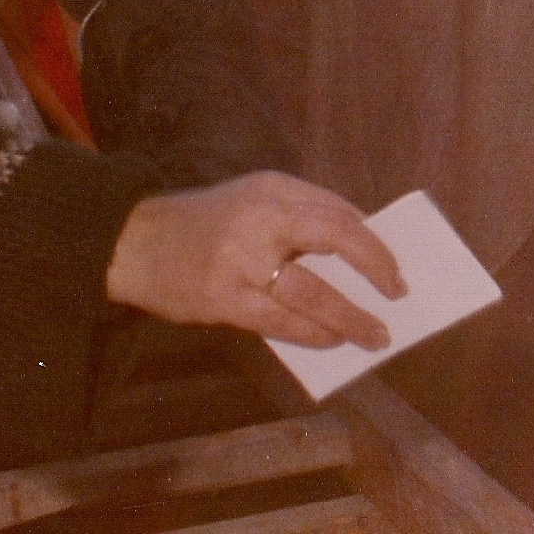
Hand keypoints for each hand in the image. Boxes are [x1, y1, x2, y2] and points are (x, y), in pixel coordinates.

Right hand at [105, 172, 407, 350]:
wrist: (136, 243)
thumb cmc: (208, 218)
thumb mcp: (256, 195)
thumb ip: (306, 209)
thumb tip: (361, 235)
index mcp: (273, 192)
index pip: (339, 214)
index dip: (373, 244)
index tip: (395, 268)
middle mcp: (261, 222)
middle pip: (334, 241)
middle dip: (374, 271)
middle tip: (397, 297)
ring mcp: (242, 264)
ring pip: (311, 295)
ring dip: (348, 319)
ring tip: (373, 335)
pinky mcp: (224, 302)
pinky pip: (280, 324)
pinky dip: (312, 334)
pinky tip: (331, 341)